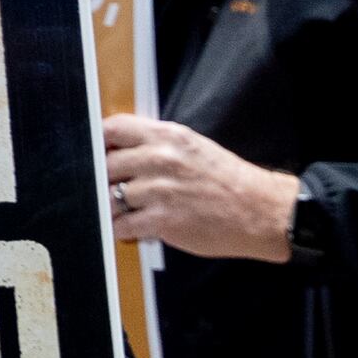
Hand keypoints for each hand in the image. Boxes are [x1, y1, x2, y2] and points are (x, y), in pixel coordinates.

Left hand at [106, 115, 301, 262]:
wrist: (263, 212)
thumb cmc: (228, 180)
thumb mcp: (192, 148)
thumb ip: (156, 145)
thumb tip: (118, 149)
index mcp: (168, 137)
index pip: (113, 129)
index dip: (98, 142)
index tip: (94, 153)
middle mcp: (161, 159)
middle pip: (104, 163)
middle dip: (102, 178)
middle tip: (105, 187)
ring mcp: (161, 191)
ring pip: (109, 196)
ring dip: (108, 206)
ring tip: (114, 210)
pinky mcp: (164, 221)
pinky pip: (122, 224)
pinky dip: (118, 228)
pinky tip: (124, 228)